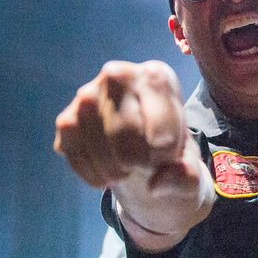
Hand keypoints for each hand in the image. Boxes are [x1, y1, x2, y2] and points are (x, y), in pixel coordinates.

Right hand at [55, 60, 187, 188]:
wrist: (145, 161)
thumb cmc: (171, 157)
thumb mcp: (191, 173)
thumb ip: (186, 178)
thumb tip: (157, 183)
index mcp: (157, 76)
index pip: (159, 118)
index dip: (164, 150)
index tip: (168, 157)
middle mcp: (118, 75)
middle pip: (124, 130)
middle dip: (137, 162)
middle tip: (145, 167)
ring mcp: (88, 95)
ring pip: (95, 139)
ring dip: (114, 170)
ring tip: (128, 172)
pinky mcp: (67, 119)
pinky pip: (73, 150)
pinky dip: (92, 173)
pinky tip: (107, 177)